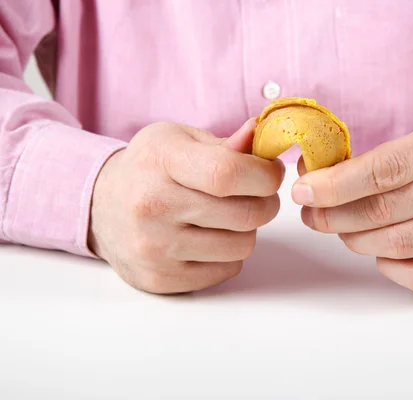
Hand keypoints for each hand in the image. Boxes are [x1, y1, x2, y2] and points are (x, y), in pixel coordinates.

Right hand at [89, 120, 283, 293]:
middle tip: (257, 195)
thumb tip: (260, 135)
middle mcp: (152, 206)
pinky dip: (228, 255)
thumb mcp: (179, 139)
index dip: (265, 176)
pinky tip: (209, 238)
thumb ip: (225, 143)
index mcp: (160, 161)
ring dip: (246, 231)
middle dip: (266, 203)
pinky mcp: (159, 279)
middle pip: (245, 214)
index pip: (228, 174)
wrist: (100, 206)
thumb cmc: (150, 168)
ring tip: (227, 217)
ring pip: (242, 246)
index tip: (270, 173)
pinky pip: (226, 271)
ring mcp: (153, 248)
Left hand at [293, 122, 412, 292]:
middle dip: (335, 217)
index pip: (383, 169)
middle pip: (386, 210)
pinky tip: (381, 253)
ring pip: (399, 245)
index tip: (302, 192)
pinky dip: (388, 268)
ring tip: (346, 233)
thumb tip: (309, 180)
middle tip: (312, 218)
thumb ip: (366, 163)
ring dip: (358, 242)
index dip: (335, 185)